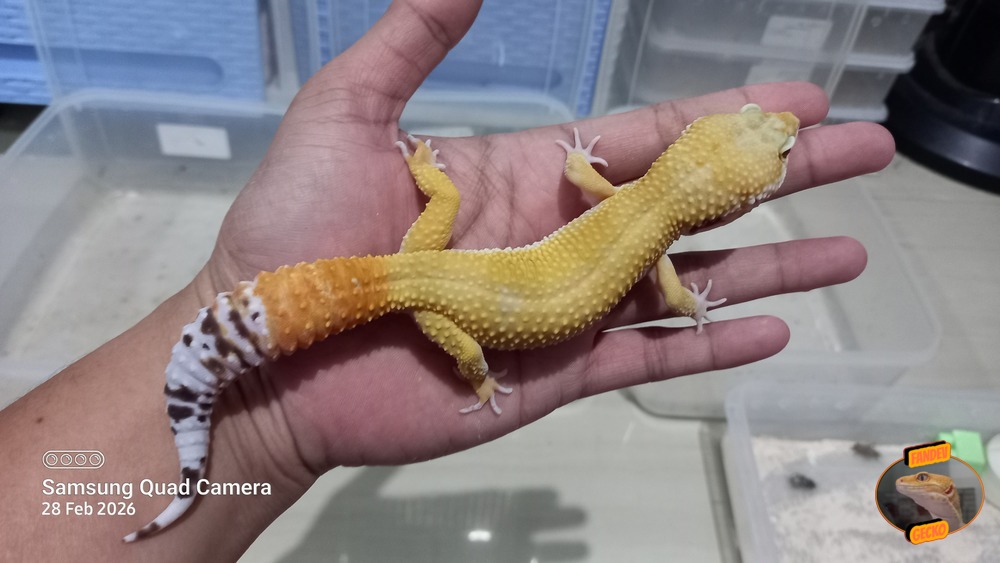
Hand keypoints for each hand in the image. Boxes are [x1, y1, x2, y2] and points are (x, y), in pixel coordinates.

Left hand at [195, 0, 892, 474]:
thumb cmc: (298, 231)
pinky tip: (773, 329)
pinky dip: (709, 346)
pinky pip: (647, 358)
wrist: (267, 350)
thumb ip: (412, 41)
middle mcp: (559, 238)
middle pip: (689, 203)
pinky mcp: (555, 375)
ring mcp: (564, 310)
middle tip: (858, 151)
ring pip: (686, 282)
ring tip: (848, 250)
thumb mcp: (348, 114)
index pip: (644, 140)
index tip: (792, 101)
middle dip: (776, 177)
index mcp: (525, 175)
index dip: (719, 120)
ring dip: (770, 265)